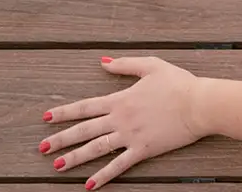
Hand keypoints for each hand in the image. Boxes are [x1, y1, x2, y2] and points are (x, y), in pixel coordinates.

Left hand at [40, 56, 205, 187]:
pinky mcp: (143, 150)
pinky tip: (89, 185)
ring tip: (57, 166)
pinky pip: (119, 165)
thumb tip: (102, 62)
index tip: (46, 118)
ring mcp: (130, 136)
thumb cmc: (179, 84)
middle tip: (42, 148)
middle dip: (61, 139)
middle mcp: (120, 119)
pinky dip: (103, 176)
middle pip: (84, 130)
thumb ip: (124, 64)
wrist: (199, 104)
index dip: (65, 112)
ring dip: (75, 158)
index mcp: (121, 99)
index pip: (85, 107)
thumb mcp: (151, 66)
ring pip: (96, 149)